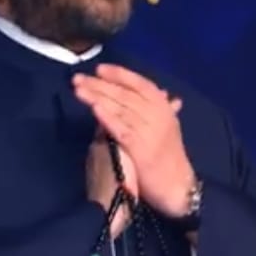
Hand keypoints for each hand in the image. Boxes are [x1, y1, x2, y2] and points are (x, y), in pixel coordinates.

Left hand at [74, 64, 196, 217]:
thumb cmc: (169, 157)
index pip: (141, 84)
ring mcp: (149, 130)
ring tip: (79, 89)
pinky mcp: (140, 148)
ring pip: (120, 108)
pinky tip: (94, 108)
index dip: (120, 74)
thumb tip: (163, 93)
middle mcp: (158, 115)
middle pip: (125, 94)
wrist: (177, 186)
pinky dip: (107, 117)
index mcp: (164, 108)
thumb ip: (163, 109)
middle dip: (100, 84)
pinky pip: (121, 128)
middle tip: (78, 77)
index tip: (100, 69)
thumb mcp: (169, 128)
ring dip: (98, 97)